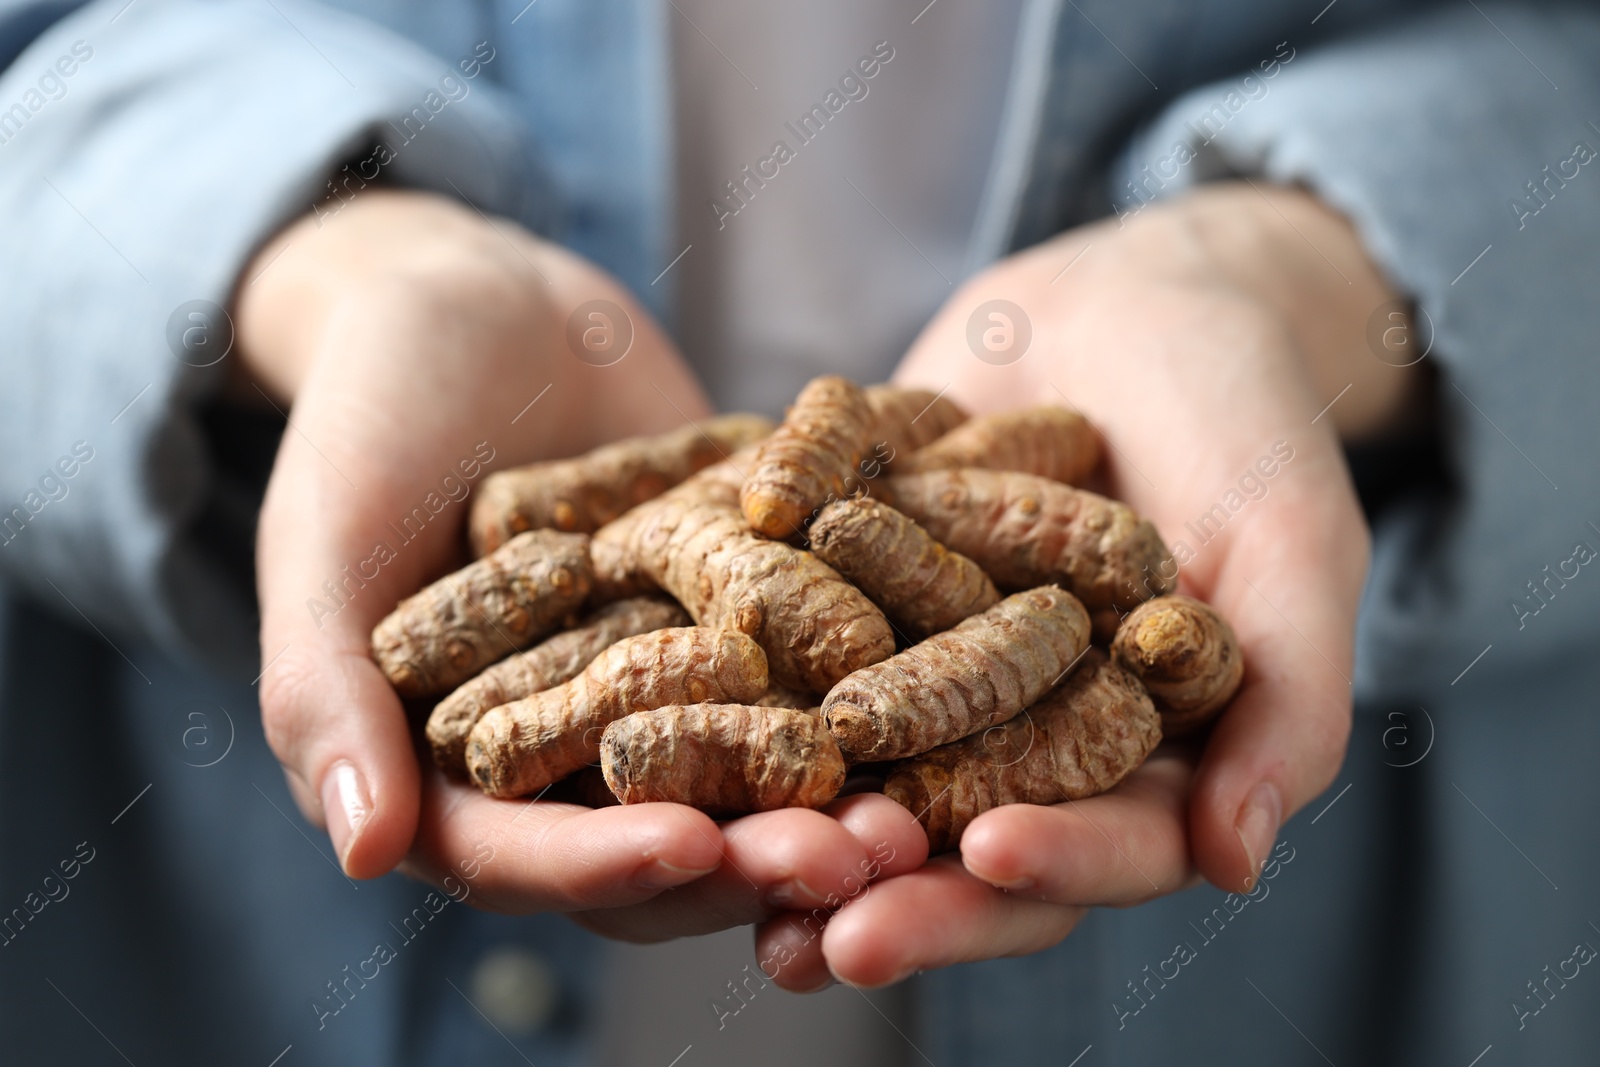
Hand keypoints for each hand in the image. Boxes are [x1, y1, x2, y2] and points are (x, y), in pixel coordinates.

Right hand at [238, 190, 919, 934]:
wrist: (479, 304)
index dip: (604, 864)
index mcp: (455, 773)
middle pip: (666, 838)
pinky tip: (965, 680)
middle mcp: (572, 760)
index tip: (691, 847)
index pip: (526, 856)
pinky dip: (879, 687)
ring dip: (839, 800)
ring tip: (924, 806)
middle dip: (759, 855)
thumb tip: (364, 850)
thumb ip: (322, 687)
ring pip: (758, 777)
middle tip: (861, 856)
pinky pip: (813, 673)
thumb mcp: (326, 534)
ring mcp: (670, 696)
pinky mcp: (748, 630)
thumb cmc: (372, 411)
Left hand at [757, 181, 1419, 987]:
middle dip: (905, 890)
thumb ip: (1288, 692)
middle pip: (970, 845)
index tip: (990, 855)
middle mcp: (1031, 744)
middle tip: (830, 937)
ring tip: (731, 871)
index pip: (1110, 843)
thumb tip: (1237, 861)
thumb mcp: (1288, 538)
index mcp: (1147, 760)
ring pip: (867, 782)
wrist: (1128, 299)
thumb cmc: (1240, 415)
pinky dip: (733, 700)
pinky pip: (788, 670)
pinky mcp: (851, 620)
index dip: (1057, 862)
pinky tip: (660, 727)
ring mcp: (932, 686)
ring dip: (802, 833)